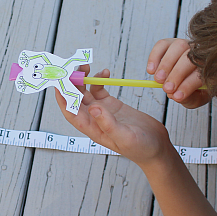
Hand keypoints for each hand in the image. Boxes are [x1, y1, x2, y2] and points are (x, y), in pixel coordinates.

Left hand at [54, 65, 174, 166]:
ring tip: (86, 67)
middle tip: (74, 68)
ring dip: (83, 79)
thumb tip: (93, 108)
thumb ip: (108, 124)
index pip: (71, 112)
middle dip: (72, 83)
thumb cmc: (141, 148)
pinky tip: (105, 73)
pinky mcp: (112, 105)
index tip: (59, 82)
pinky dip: (99, 80)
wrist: (157, 148)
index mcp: (93, 129)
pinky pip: (100, 90)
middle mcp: (94, 119)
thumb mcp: (125, 137)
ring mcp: (103, 111)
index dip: (62, 98)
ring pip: (86, 93)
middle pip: (76, 99)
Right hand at [147, 38, 210, 108]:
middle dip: (176, 74)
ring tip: (158, 79)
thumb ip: (188, 98)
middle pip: (190, 58)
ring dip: (166, 64)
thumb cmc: (197, 89)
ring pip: (178, 47)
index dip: (188, 86)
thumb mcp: (196, 98)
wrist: (193, 77)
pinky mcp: (172, 42)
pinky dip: (154, 57)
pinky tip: (151, 70)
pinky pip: (162, 44)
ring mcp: (187, 44)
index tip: (177, 97)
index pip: (201, 74)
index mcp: (211, 68)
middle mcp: (202, 53)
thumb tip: (173, 95)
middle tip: (166, 88)